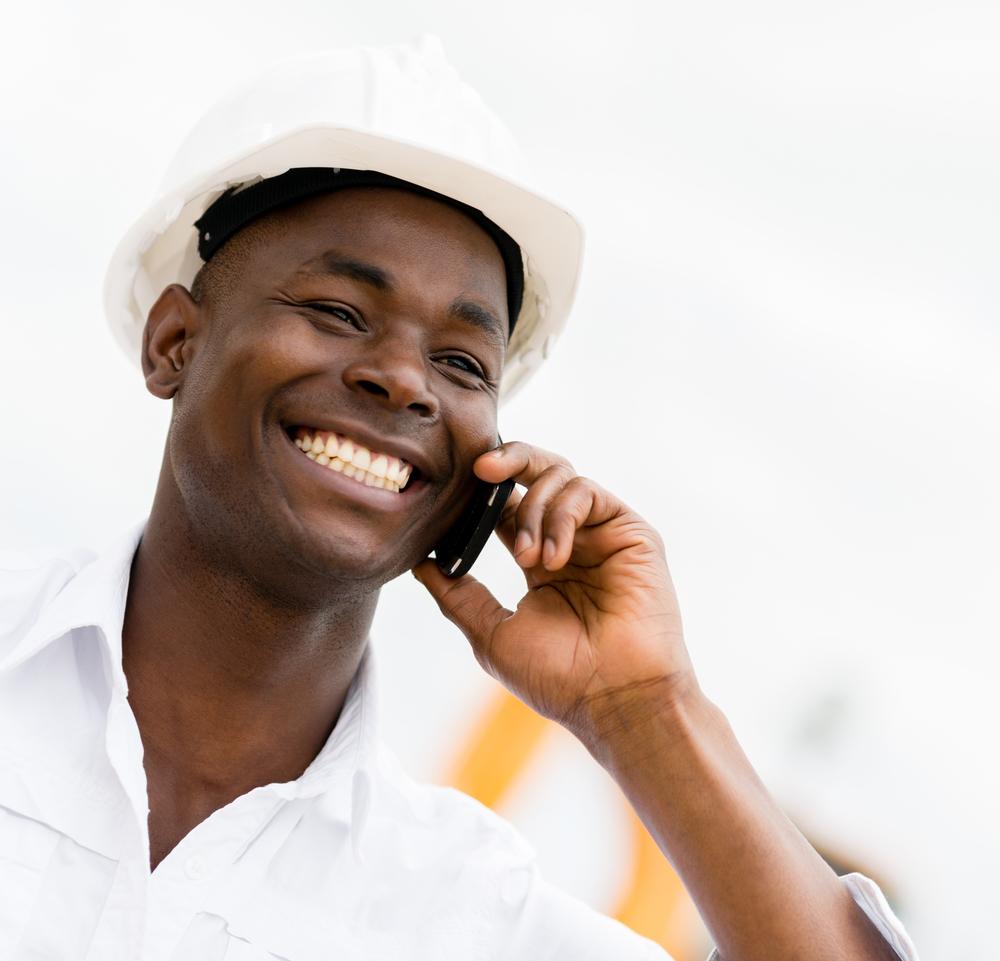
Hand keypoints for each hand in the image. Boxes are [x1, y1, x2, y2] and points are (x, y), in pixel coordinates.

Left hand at [412, 441, 694, 749]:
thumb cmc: (559, 679)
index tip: (452, 489)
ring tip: (528, 558)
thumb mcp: (492, 633)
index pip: (507, 505)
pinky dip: (561, 516)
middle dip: (506, 460)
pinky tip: (554, 558)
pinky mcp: (631, 531)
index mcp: (540, 562)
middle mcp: (572, 541)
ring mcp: (602, 535)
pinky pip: (587, 493)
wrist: (614, 698)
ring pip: (560, 476)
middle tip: (479, 468)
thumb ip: (457, 594)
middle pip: (536, 474)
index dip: (481, 492)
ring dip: (532, 510)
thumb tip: (418, 564)